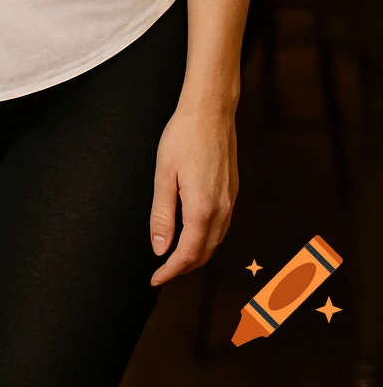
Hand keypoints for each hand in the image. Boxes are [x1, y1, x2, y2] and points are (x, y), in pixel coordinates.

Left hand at [148, 97, 236, 285]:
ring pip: (216, 241)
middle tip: (162, 271)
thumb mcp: (164, 174)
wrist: (211, 110)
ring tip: (174, 256)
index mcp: (202, 209)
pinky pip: (222, 226)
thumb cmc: (183, 136)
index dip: (171, 271)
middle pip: (204, 253)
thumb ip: (162, 215)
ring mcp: (231, 201)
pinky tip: (194, 233)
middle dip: (183, 267)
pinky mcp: (233, 191)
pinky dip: (207, 238)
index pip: (187, 254)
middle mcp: (222, 210)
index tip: (155, 279)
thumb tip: (160, 248)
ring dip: (197, 254)